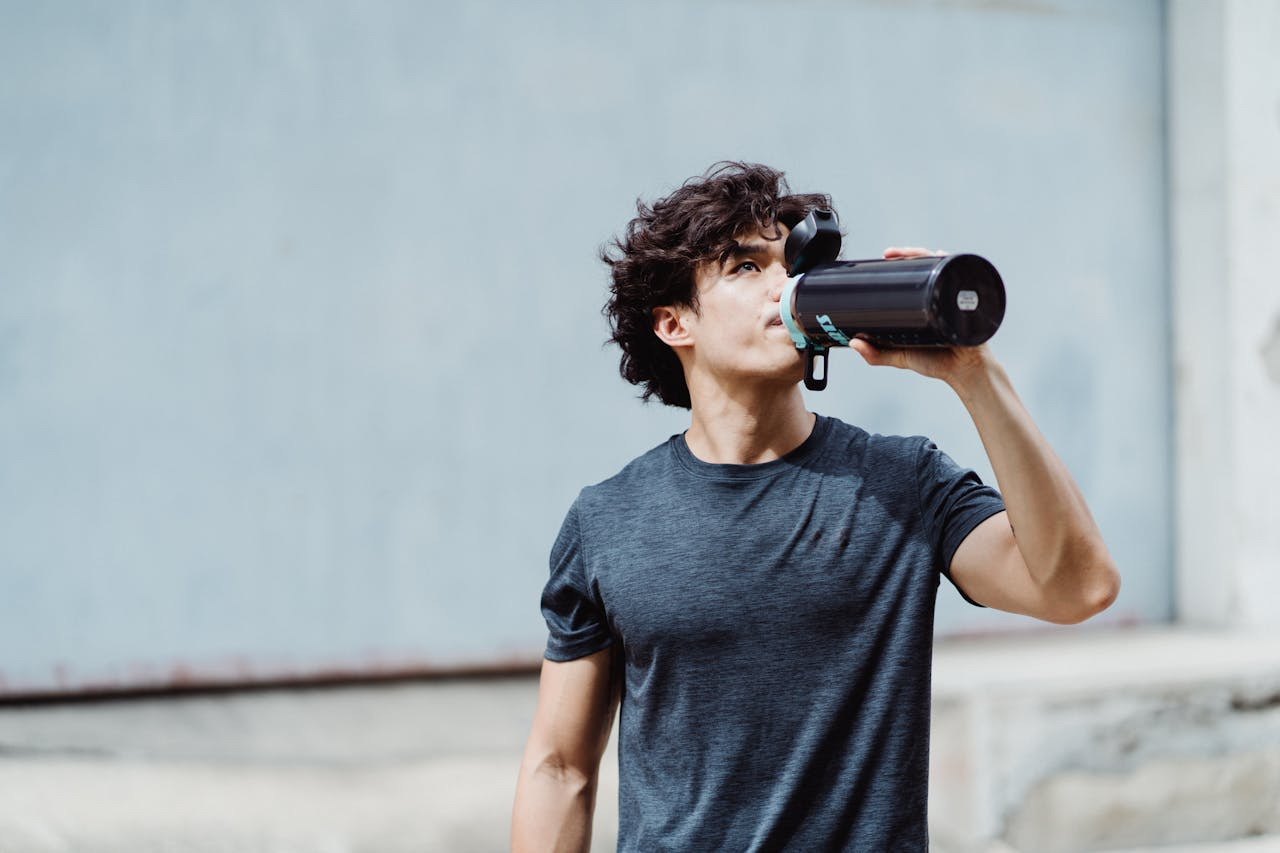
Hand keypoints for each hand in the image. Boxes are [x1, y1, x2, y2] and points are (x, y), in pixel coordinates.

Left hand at [847, 246, 995, 386]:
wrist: (964, 372)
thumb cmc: (936, 362)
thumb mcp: (901, 357)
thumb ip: (877, 354)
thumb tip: (853, 343)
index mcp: (924, 304)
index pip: (913, 277)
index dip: (899, 264)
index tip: (883, 257)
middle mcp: (939, 296)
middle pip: (926, 267)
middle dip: (909, 254)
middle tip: (889, 254)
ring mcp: (953, 297)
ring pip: (940, 268)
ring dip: (925, 255)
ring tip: (908, 254)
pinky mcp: (966, 302)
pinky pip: (961, 279)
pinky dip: (952, 264)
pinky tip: (942, 255)